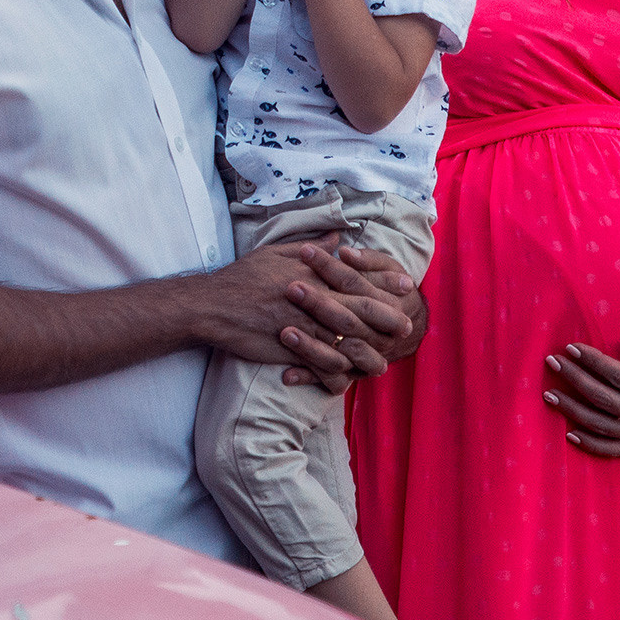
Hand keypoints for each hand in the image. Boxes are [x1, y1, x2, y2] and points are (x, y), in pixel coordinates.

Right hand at [209, 235, 415, 392]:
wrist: (212, 305)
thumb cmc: (242, 278)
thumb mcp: (276, 253)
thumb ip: (312, 248)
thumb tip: (338, 238)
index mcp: (312, 274)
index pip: (356, 277)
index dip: (383, 283)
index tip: (405, 286)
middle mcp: (311, 298)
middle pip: (358, 310)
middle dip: (386, 318)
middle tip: (407, 326)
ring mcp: (302, 325)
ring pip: (344, 341)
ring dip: (367, 354)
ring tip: (384, 363)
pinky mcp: (290, 348)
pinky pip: (320, 363)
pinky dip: (335, 373)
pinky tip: (346, 380)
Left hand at [543, 339, 619, 457]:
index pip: (617, 377)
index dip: (592, 361)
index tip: (571, 347)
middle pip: (602, 399)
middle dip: (574, 379)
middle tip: (552, 361)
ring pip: (601, 426)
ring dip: (572, 411)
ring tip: (549, 395)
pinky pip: (613, 451)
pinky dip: (590, 445)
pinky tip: (569, 433)